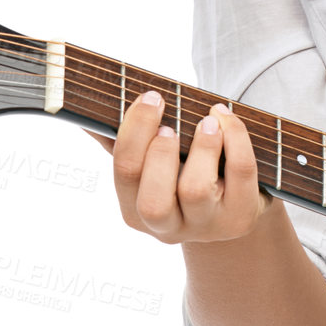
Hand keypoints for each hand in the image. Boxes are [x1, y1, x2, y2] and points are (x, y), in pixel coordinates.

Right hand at [87, 89, 272, 244]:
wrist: (234, 202)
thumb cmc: (184, 172)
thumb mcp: (152, 164)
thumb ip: (120, 140)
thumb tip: (85, 113)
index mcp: (136, 212)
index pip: (125, 174)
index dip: (135, 132)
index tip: (150, 97)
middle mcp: (168, 228)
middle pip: (154, 201)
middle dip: (159, 154)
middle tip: (171, 122)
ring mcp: (207, 226)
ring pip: (196, 190)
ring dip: (201, 146)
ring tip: (208, 120)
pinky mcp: (241, 215)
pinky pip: (240, 174)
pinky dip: (236, 139)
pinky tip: (226, 120)